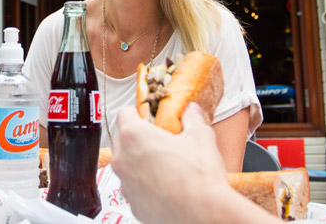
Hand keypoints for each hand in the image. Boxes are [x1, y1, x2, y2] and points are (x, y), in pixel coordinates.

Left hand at [112, 104, 246, 223]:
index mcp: (134, 136)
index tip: (149, 115)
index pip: (124, 113)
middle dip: (139, 137)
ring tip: (165, 164)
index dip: (138, 111)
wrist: (202, 214)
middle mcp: (123, 160)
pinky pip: (135, 188)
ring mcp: (125, 185)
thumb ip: (191, 118)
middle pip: (123, 140)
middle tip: (160, 139)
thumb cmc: (198, 176)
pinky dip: (145, 184)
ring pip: (127, 165)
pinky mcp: (133, 205)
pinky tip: (165, 185)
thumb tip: (191, 111)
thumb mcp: (200, 136)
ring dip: (140, 162)